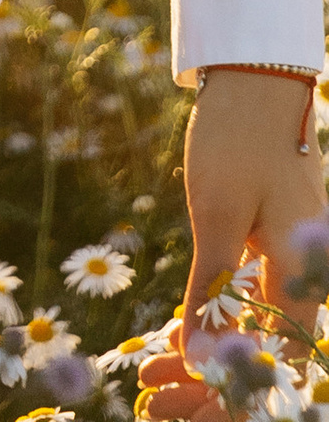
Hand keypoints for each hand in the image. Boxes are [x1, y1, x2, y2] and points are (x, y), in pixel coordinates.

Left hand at [134, 71, 325, 413]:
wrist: (257, 81)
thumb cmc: (237, 140)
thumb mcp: (215, 215)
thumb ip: (211, 289)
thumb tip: (197, 354)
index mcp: (305, 275)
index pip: (278, 359)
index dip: (231, 387)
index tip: (178, 397)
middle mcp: (313, 276)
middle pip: (270, 351)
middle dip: (217, 377)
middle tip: (157, 389)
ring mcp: (303, 260)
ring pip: (263, 327)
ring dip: (217, 351)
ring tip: (160, 369)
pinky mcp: (286, 246)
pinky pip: (260, 299)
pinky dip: (225, 317)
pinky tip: (186, 329)